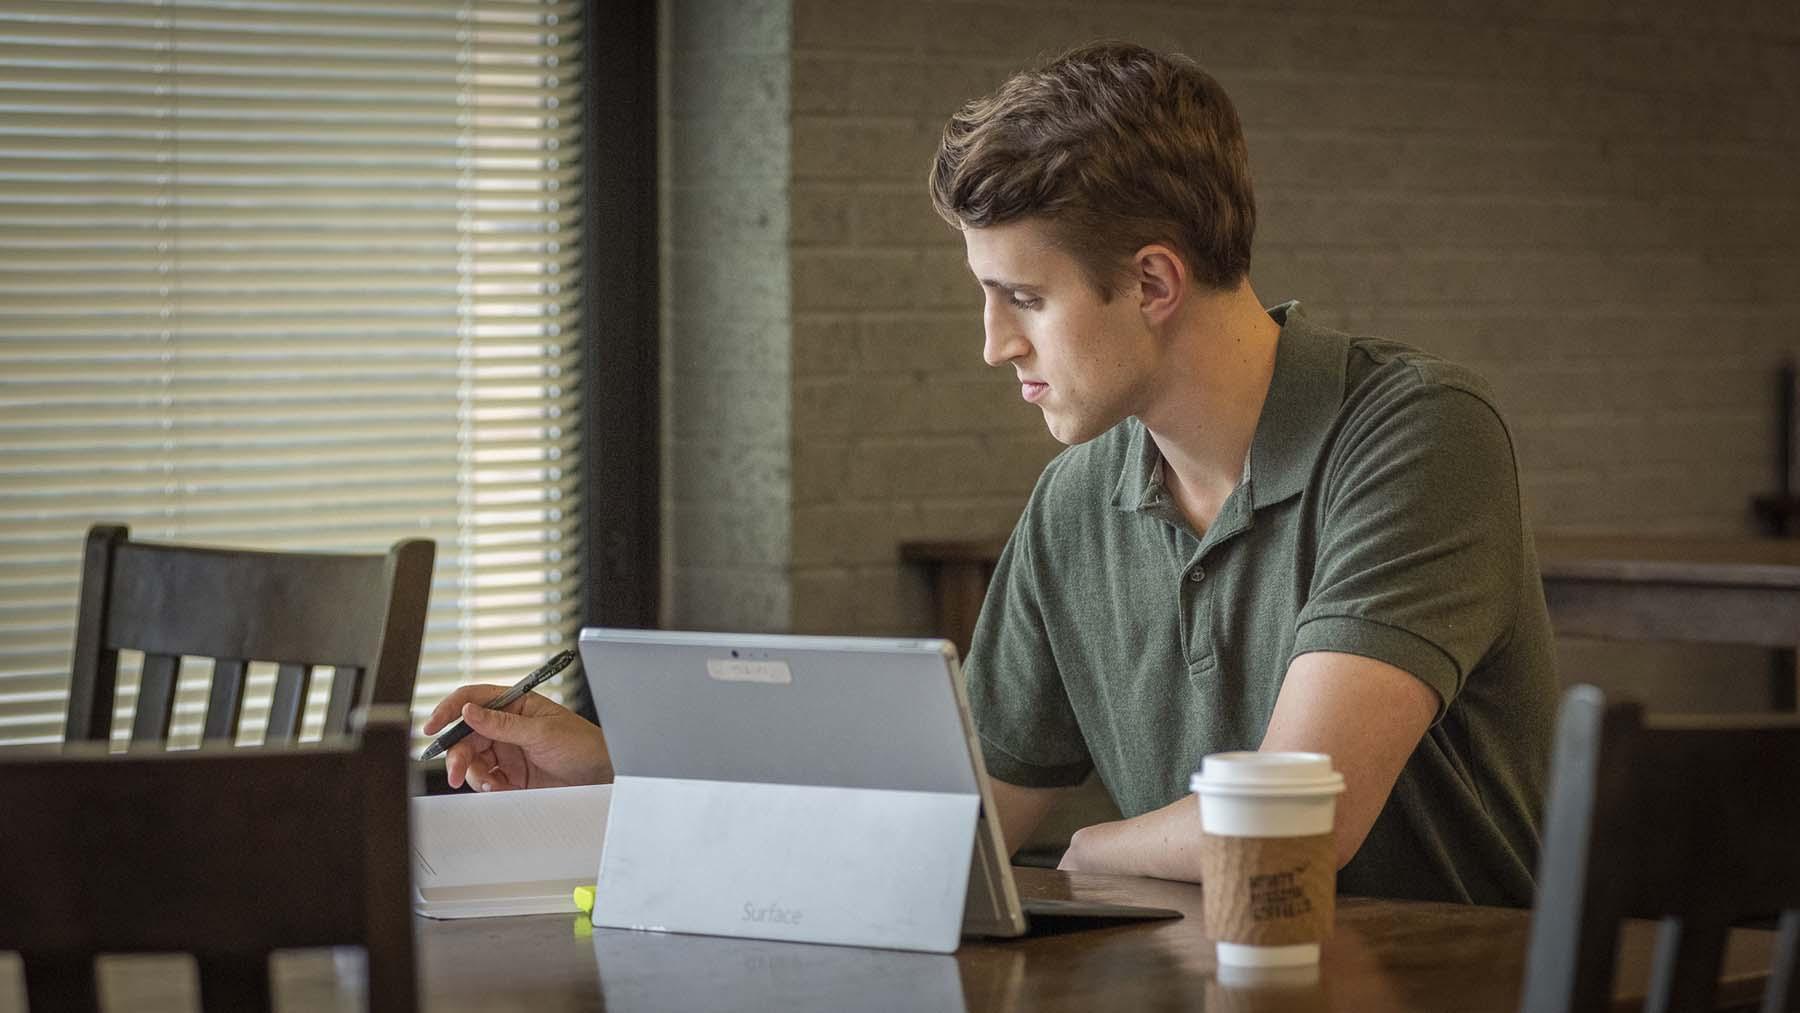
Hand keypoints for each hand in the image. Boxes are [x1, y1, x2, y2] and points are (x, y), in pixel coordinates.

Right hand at [422, 684, 611, 791]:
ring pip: (472, 760)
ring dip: (473, 774)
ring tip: (490, 785)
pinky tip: (499, 789)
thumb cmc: (583, 744)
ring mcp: (508, 751)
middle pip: (466, 735)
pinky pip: (486, 779)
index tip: (432, 726)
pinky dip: (486, 786)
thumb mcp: (542, 731)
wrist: (603, 776)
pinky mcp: (512, 776)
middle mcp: (508, 726)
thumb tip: (469, 711)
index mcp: (515, 704)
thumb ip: (502, 724)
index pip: (474, 700)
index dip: (450, 710)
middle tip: (456, 773)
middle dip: (458, 754)